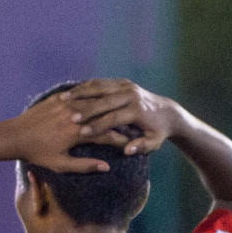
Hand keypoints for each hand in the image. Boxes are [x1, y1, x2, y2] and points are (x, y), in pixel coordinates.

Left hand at [4, 92, 130, 172]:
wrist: (15, 135)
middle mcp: (74, 115)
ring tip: (118, 110)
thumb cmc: (37, 153)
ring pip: (93, 102)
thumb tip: (106, 167)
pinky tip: (99, 100)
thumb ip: (85, 165)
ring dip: (106, 107)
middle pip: (103, 115)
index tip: (131, 143)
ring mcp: (66, 104)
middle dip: (118, 120)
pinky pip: (79, 95)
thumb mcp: (61, 164)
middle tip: (131, 124)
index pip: (107, 134)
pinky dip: (90, 98)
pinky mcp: (59, 97)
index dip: (121, 140)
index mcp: (77, 133)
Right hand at [62, 78, 183, 156]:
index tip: (82, 133)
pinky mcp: (122, 82)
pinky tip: (71, 93)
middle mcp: (132, 94)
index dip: (98, 126)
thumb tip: (127, 150)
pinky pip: (100, 82)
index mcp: (138, 109)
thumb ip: (141, 147)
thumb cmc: (159, 132)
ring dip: (80, 93)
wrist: (168, 112)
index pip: (114, 117)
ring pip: (99, 87)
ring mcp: (126, 85)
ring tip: (63, 100)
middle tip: (69, 118)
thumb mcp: (154, 143)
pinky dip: (85, 87)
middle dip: (86, 109)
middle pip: (104, 100)